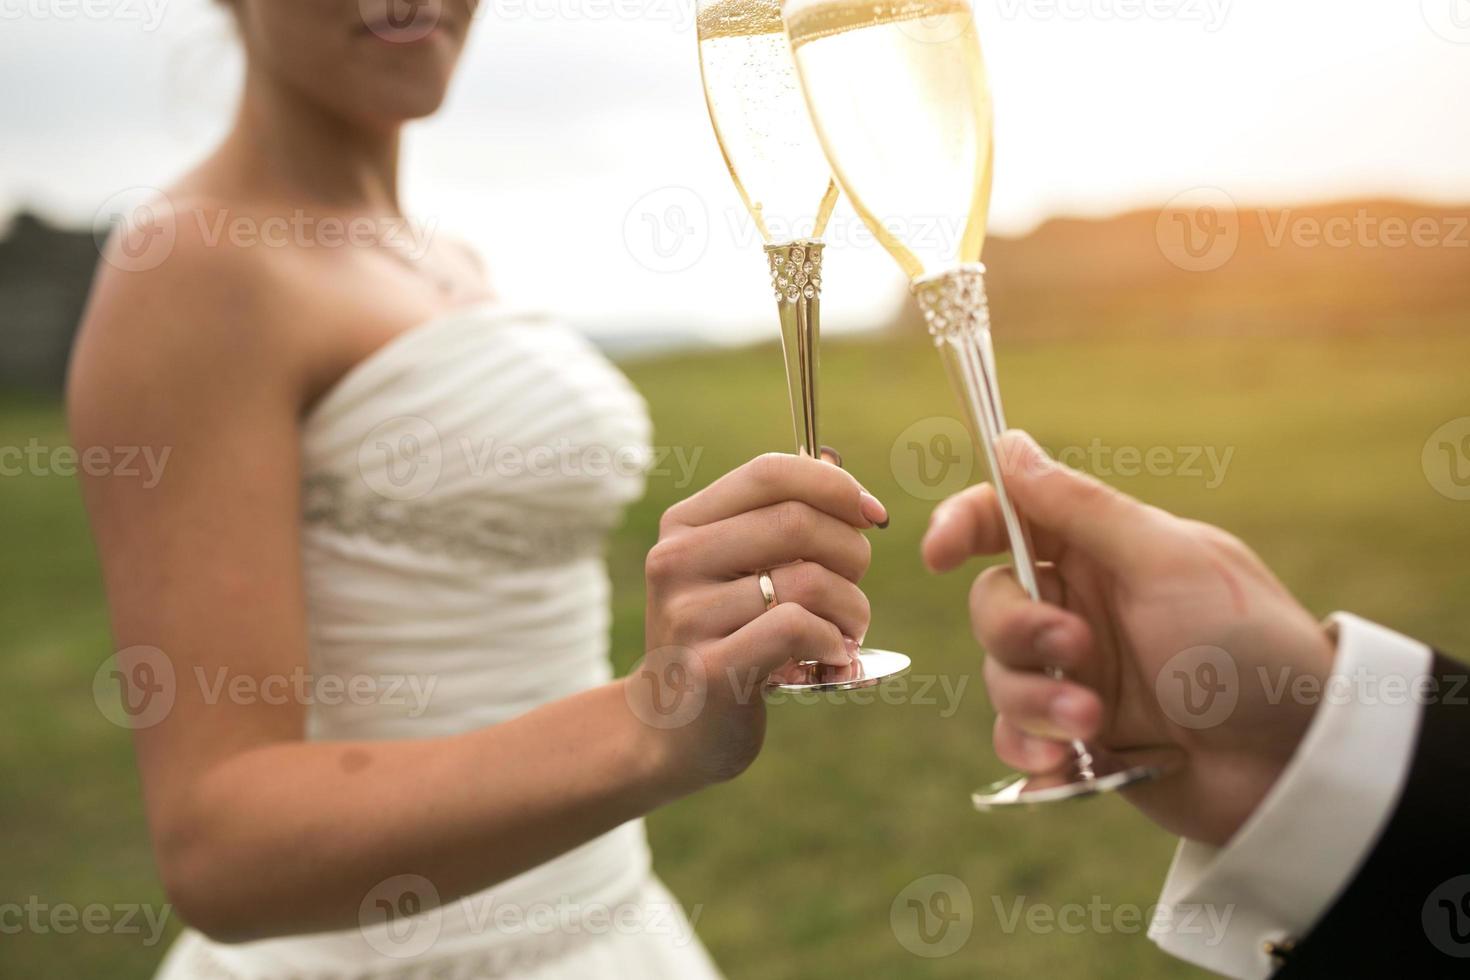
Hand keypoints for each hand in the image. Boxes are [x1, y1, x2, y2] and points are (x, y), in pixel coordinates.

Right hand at [638, 452, 885, 791]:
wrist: (672, 732)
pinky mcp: (711, 669)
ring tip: (849, 630)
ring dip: (852, 607)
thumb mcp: (738, 571)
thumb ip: (780, 521)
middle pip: (797, 521)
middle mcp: (676, 561)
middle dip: (852, 552)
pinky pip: (800, 628)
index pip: (771, 473)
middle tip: (855, 587)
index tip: (873, 515)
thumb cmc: (725, 639)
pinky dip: (833, 642)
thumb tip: (843, 477)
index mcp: (684, 525)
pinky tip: (830, 658)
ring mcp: (688, 616)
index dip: (836, 486)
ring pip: (808, 580)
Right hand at [922, 431, 1334, 844]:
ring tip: (1093, 727)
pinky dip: (1030, 749)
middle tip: (1077, 653)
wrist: (1298, 763)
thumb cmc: (1248, 646)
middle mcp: (1082, 607)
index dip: (963, 526)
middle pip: (993, 604)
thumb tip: (1010, 444)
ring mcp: (1079, 674)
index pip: (1009, 520)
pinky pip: (1018, 737)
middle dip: (1020, 633)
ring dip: (1035, 702)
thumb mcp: (1166, 562)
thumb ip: (1080, 508)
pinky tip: (1064, 765)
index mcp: (1103, 552)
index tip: (939, 555)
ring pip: (1001, 676)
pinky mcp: (1080, 737)